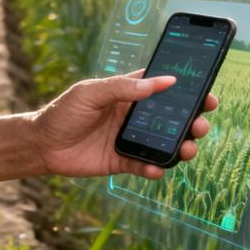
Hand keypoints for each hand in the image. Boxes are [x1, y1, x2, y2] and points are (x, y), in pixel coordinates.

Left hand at [32, 70, 218, 180]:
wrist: (42, 145)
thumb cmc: (63, 112)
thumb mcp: (91, 93)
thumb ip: (123, 87)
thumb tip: (162, 81)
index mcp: (130, 94)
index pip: (165, 89)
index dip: (188, 90)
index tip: (207, 93)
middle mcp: (134, 117)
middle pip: (173, 118)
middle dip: (193, 121)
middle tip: (200, 124)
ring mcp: (130, 140)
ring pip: (166, 144)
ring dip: (181, 147)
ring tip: (187, 149)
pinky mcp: (123, 162)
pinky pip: (146, 166)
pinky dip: (155, 168)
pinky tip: (157, 168)